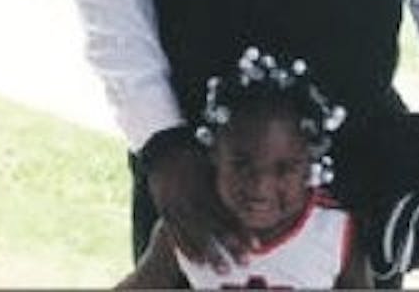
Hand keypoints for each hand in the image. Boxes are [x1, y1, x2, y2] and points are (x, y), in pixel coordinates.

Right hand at [146, 142, 251, 271]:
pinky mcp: (166, 212)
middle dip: (230, 247)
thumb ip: (226, 177)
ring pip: (196, 235)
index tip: (255, 245)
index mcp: (207, 187)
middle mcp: (193, 199)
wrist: (163, 149)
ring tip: (222, 269)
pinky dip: (187, 249)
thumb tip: (249, 186)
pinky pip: (176, 234)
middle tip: (244, 263)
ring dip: (210, 254)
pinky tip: (197, 261)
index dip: (242, 231)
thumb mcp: (211, 161)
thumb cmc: (193, 154)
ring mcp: (178, 207)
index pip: (228, 213)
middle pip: (214, 228)